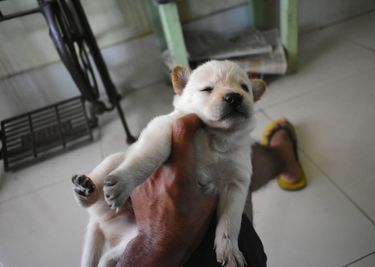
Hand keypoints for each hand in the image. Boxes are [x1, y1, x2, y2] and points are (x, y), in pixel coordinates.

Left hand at [117, 114, 216, 266]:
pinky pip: (144, 160)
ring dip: (166, 145)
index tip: (197, 122)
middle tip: (189, 135)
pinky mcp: (136, 182)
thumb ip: (209, 177)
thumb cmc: (187, 227)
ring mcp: (144, 175)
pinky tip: (165, 168)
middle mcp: (159, 170)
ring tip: (176, 153)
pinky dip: (156, 160)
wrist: (159, 245)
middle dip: (178, 131)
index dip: (190, 120)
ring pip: (153, 145)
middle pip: (164, 134)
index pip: (181, 129)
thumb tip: (212, 161)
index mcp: (180, 173)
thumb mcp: (209, 202)